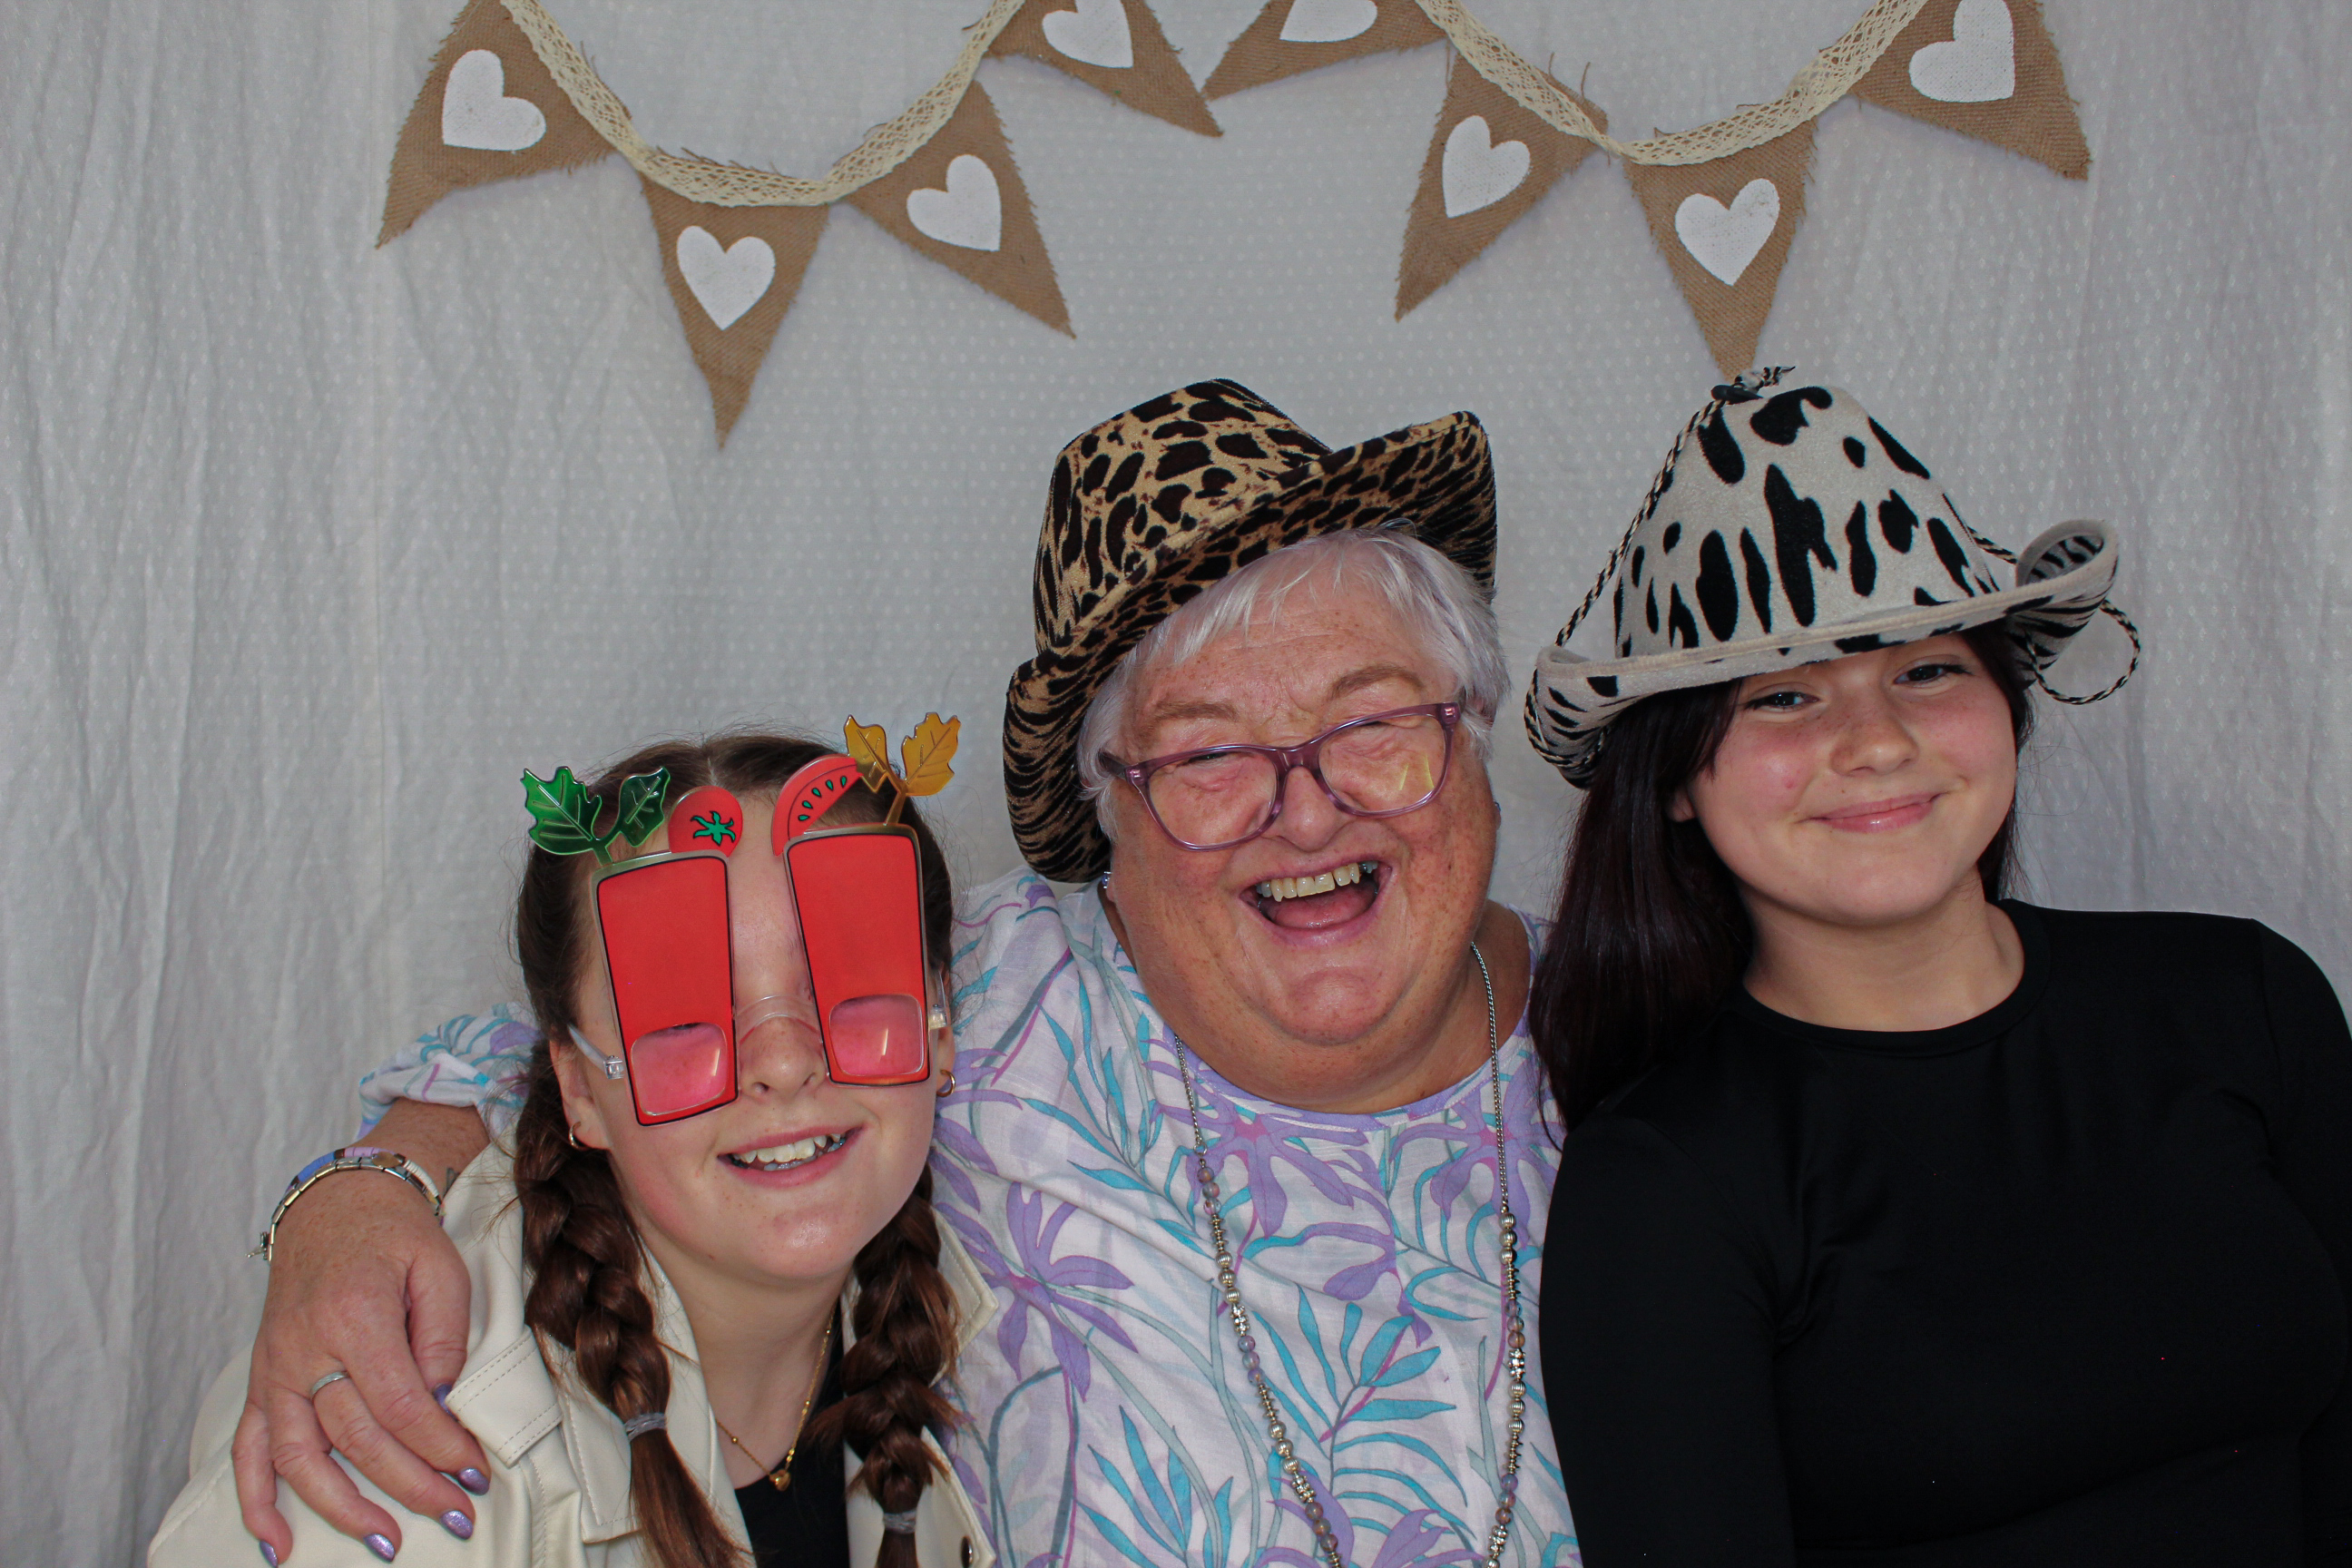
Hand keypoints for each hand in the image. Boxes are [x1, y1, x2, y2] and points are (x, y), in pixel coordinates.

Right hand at [235, 1110, 490, 1560]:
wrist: (337, 1205)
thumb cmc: (395, 1236)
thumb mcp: (440, 1269)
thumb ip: (445, 1336)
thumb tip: (443, 1402)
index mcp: (355, 1316)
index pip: (401, 1405)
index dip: (440, 1446)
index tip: (475, 1471)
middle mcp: (306, 1348)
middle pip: (357, 1438)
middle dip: (411, 1485)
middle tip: (456, 1516)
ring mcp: (276, 1368)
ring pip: (298, 1456)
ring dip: (341, 1508)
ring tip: (385, 1543)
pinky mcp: (262, 1380)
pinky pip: (246, 1450)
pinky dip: (256, 1501)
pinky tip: (277, 1544)